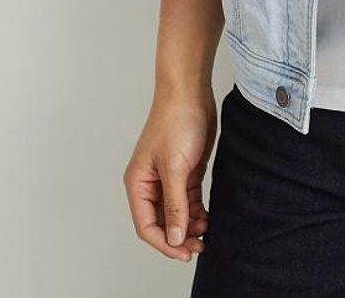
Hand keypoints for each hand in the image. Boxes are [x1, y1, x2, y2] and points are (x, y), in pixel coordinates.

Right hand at [123, 88, 216, 262]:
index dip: (164, 243)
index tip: (184, 253)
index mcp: (138, 184)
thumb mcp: (175, 168)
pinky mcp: (185, 170)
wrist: (191, 92)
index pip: (146, 225)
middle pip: (161, 222)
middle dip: (178, 237)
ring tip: (206, 232)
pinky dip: (196, 212)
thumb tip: (175, 238)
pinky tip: (207, 218)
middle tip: (199, 247)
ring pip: (176, 213)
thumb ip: (175, 205)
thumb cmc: (176, 121)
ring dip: (189, 226)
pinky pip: (188, 200)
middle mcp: (150, 183)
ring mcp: (168, 177)